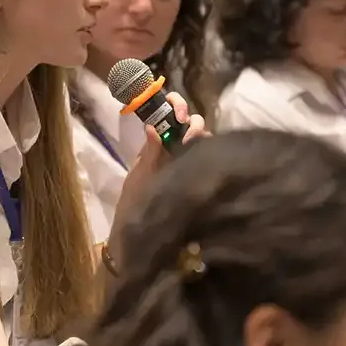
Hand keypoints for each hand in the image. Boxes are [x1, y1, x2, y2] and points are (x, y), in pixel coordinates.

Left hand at [111, 91, 206, 237]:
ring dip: (199, 131)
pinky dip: (210, 149)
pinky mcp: (200, 177)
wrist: (141, 240)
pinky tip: (207, 152)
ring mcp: (189, 163)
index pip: (167, 115)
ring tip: (195, 140)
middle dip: (189, 118)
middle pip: (189, 122)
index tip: (175, 113)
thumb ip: (148, 153)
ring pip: (202, 137)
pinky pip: (209, 157)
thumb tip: (151, 124)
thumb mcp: (140, 178)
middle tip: (183, 126)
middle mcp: (175, 150)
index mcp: (157, 146)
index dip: (173, 105)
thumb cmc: (136, 208)